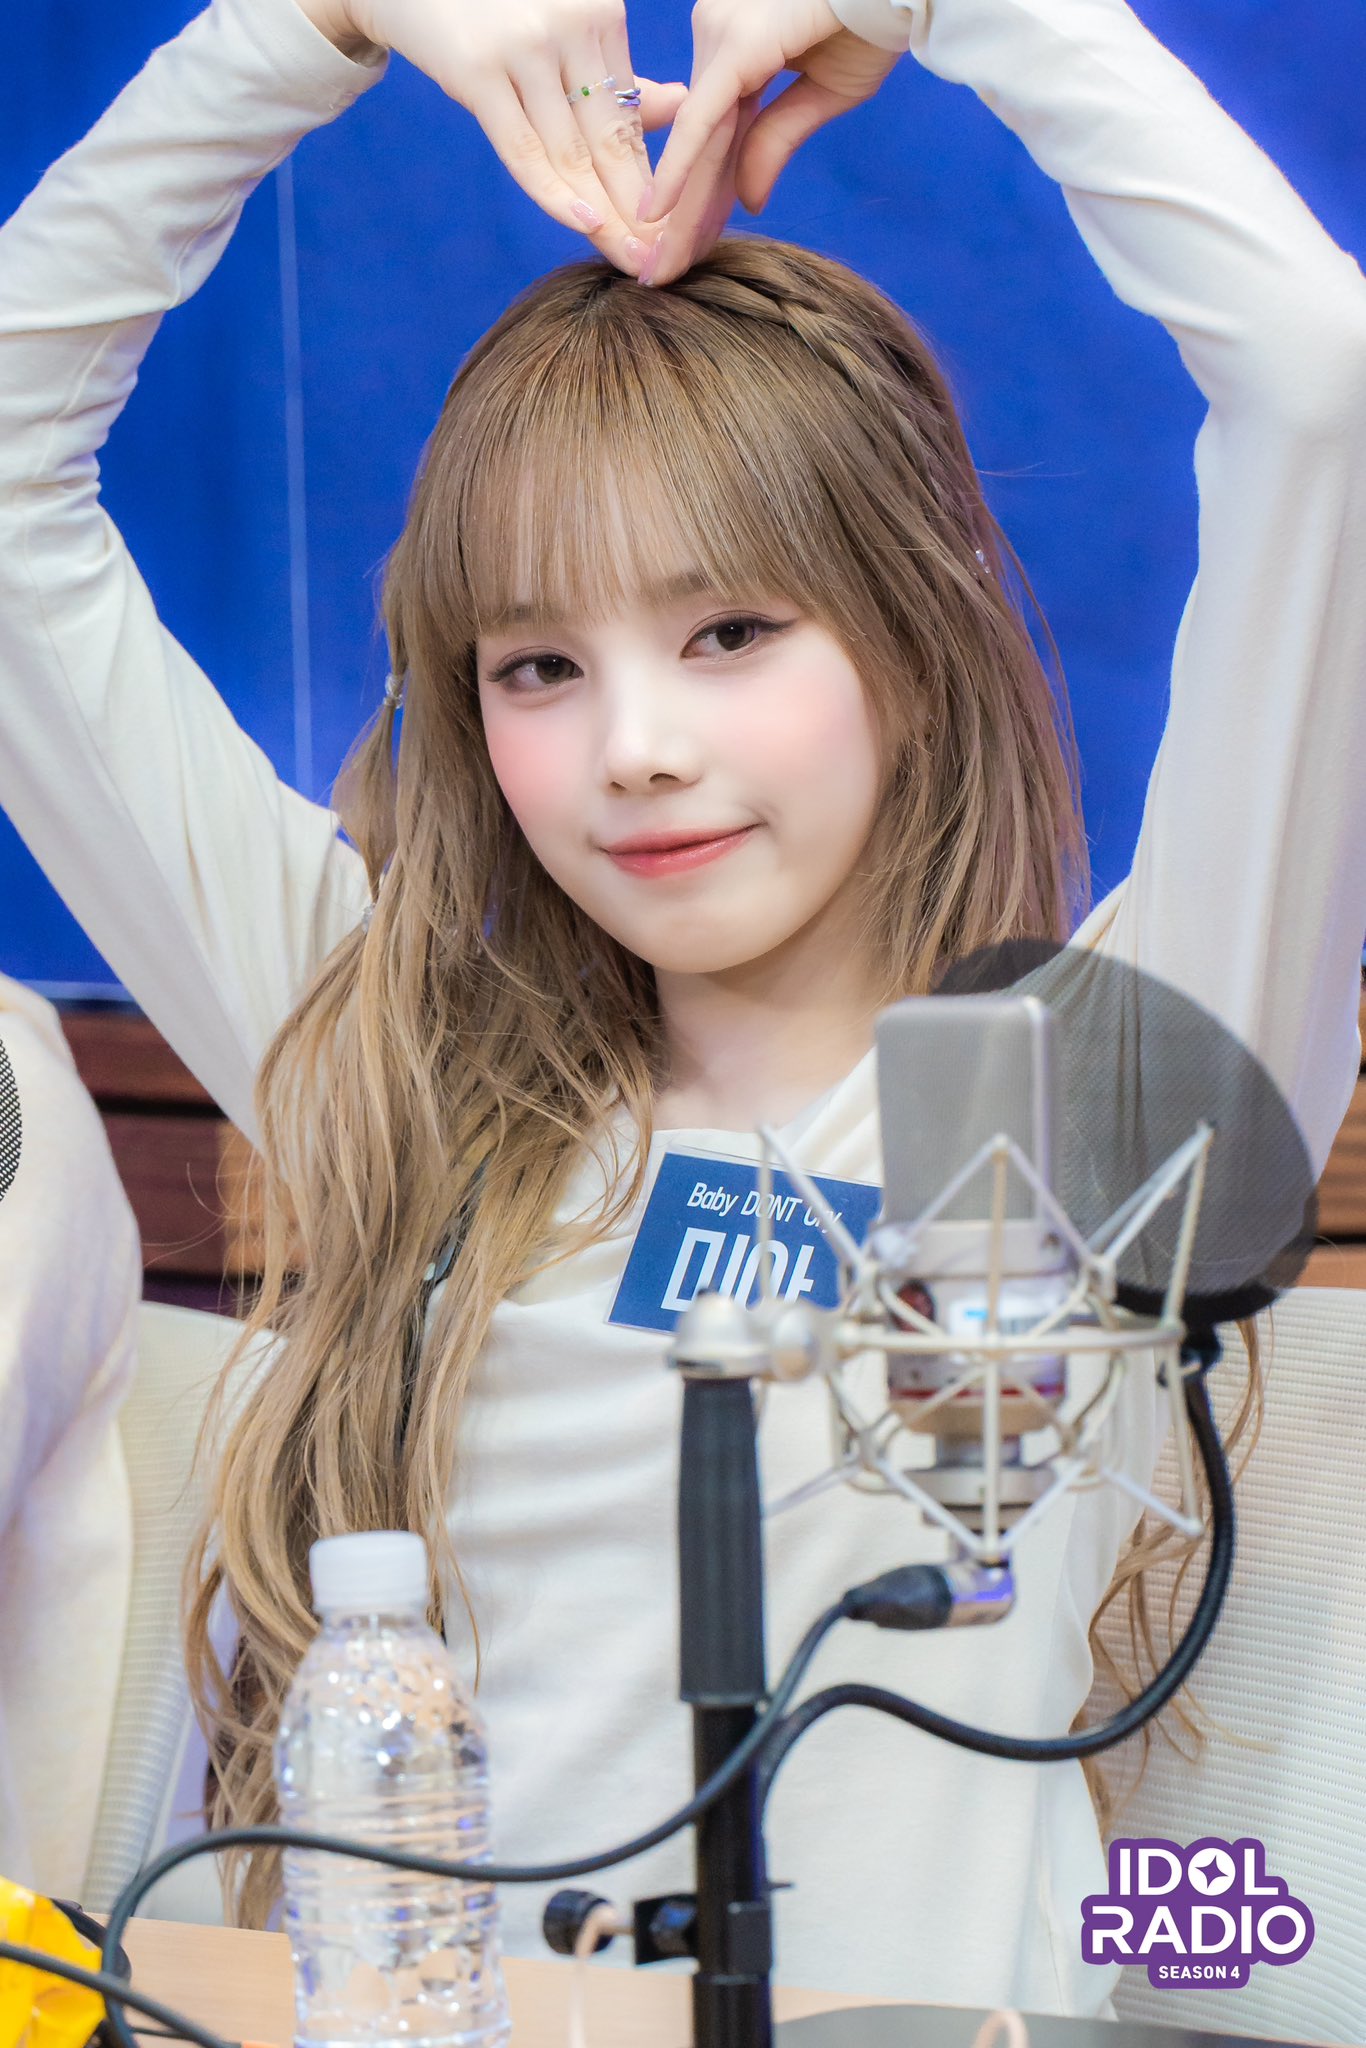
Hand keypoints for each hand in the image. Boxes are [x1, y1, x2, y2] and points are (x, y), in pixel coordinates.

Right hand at [292, 0, 686, 277]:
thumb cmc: (497, 17)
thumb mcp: (564, 36)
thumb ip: (617, 73)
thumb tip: (680, 107)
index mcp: (600, 17)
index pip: (632, 118)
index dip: (655, 180)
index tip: (672, 230)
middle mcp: (570, 27)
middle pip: (611, 140)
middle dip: (638, 210)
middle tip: (660, 262)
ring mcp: (524, 49)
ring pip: (572, 153)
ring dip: (605, 216)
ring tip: (629, 259)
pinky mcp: (479, 71)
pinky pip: (523, 150)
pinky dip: (555, 192)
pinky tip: (586, 223)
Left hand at [638, 0, 900, 248]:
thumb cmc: (873, 17)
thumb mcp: (823, 93)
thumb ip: (777, 141)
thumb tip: (749, 202)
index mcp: (738, 44)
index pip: (715, 135)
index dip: (704, 196)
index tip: (688, 247)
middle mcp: (716, 34)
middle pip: (701, 144)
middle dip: (683, 215)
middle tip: (662, 274)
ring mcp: (720, 37)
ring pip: (698, 142)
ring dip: (680, 211)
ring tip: (662, 269)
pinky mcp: (735, 47)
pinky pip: (702, 121)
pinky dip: (680, 170)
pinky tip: (658, 213)